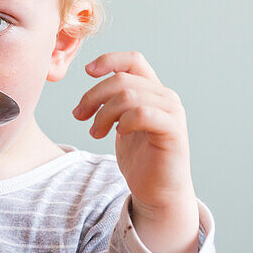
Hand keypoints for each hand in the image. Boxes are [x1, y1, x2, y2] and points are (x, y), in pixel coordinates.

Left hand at [73, 52, 199, 252]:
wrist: (157, 192)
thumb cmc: (139, 159)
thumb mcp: (119, 124)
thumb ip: (111, 104)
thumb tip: (88, 92)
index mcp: (151, 91)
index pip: (133, 60)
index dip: (108, 60)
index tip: (87, 72)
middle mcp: (165, 97)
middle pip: (121, 80)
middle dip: (92, 97)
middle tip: (79, 116)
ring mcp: (172, 112)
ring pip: (128, 96)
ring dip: (103, 114)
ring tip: (95, 133)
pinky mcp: (173, 131)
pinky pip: (142, 113)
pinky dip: (123, 122)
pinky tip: (118, 134)